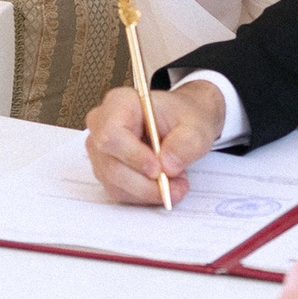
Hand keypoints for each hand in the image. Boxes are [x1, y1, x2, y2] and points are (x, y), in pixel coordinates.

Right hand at [84, 81, 223, 204]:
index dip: (133, 156)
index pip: (111, 134)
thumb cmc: (184, 118)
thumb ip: (186, 144)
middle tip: (176, 185)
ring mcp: (101, 151)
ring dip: (147, 191)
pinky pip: (119, 192)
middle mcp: (102, 126)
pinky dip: (143, 195)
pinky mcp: (106, 170)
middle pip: (111, 165)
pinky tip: (163, 185)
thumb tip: (167, 166)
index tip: (158, 169)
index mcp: (119, 103)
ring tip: (176, 183)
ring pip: (115, 183)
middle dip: (145, 183)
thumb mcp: (196, 127)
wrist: (182, 123)